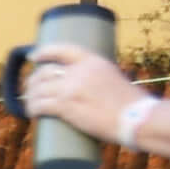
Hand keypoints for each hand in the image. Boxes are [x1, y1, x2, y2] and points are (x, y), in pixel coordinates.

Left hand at [19, 43, 149, 150]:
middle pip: (45, 72)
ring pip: (39, 90)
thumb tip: (83, 86)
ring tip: (31, 104)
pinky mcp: (67, 106)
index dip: (45, 51)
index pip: (63, 49)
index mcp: (94, 61)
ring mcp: (72, 88)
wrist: (138, 119)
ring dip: (31, 97)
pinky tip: (31, 113)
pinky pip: (40, 105)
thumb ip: (95, 78)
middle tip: (32, 89)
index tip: (34, 56)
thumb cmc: (131, 104)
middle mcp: (80, 72)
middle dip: (34, 81)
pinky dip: (32, 109)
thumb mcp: (113, 78)